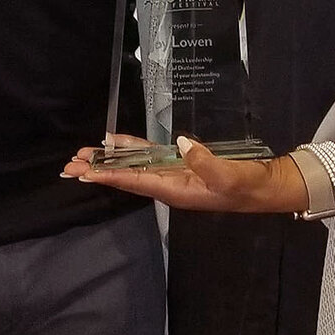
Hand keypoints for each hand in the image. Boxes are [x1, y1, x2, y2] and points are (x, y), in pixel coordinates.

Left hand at [61, 136, 306, 214]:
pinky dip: (132, 149)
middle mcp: (169, 185)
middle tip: (69, 164)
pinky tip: (115, 142)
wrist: (265, 186)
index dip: (109, 176)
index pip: (135, 182)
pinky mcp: (183, 163)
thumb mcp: (228, 175)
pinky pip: (151, 156)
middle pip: (127, 176)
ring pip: (134, 166)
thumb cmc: (247, 186)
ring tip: (83, 153)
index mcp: (176, 191)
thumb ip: (203, 160)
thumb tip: (179, 143)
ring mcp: (175, 174)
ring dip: (109, 159)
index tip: (84, 172)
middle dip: (99, 170)